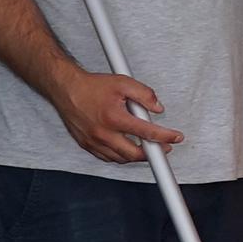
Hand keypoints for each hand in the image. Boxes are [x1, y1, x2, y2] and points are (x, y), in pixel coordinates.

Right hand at [55, 67, 182, 164]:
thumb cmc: (92, 86)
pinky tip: (127, 148)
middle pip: (134, 154)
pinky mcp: (86, 145)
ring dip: (136, 156)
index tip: (176, 138)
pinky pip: (107, 157)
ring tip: (147, 147)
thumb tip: (158, 108)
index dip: (165, 136)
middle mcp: (102, 133)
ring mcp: (93, 141)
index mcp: (114, 118)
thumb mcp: (123, 82)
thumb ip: (144, 95)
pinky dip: (120, 156)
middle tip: (163, 148)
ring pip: (121, 159)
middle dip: (153, 153)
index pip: (146, 132)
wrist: (66, 89)